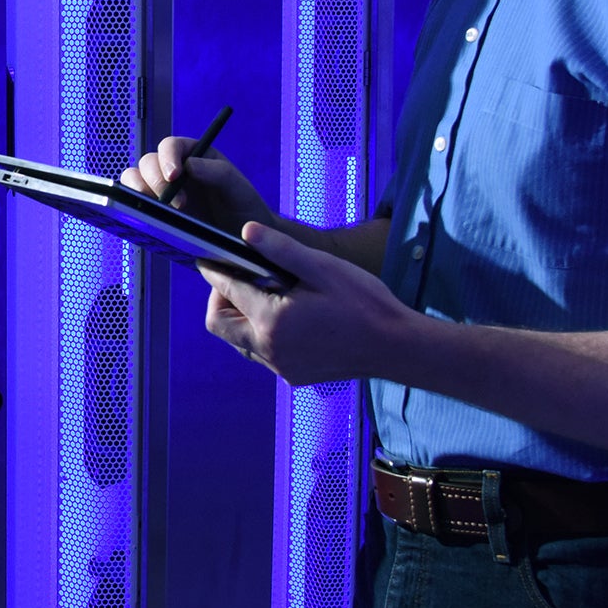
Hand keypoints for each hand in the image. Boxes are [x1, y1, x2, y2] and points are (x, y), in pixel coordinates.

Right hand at [121, 136, 274, 233]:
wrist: (244, 241)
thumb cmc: (243, 209)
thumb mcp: (239, 188)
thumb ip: (219, 172)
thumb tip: (189, 164)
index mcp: (194, 156)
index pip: (170, 146)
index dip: (167, 157)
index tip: (174, 176)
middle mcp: (175, 171)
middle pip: (148, 163)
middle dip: (154, 180)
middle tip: (171, 203)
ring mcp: (163, 192)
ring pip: (135, 181)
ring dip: (139, 192)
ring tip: (157, 210)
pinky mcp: (155, 212)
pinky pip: (135, 204)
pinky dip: (135, 208)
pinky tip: (149, 219)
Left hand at [202, 222, 420, 386]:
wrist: (396, 347)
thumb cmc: (364, 304)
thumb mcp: (323, 268)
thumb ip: (280, 250)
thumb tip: (246, 232)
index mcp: (271, 320)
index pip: (225, 291)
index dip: (214, 270)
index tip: (210, 257)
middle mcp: (268, 349)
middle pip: (218, 323)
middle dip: (220, 298)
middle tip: (242, 278)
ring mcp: (279, 366)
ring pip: (238, 340)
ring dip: (241, 317)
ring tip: (268, 295)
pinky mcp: (292, 375)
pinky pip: (260, 353)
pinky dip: (261, 334)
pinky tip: (288, 317)